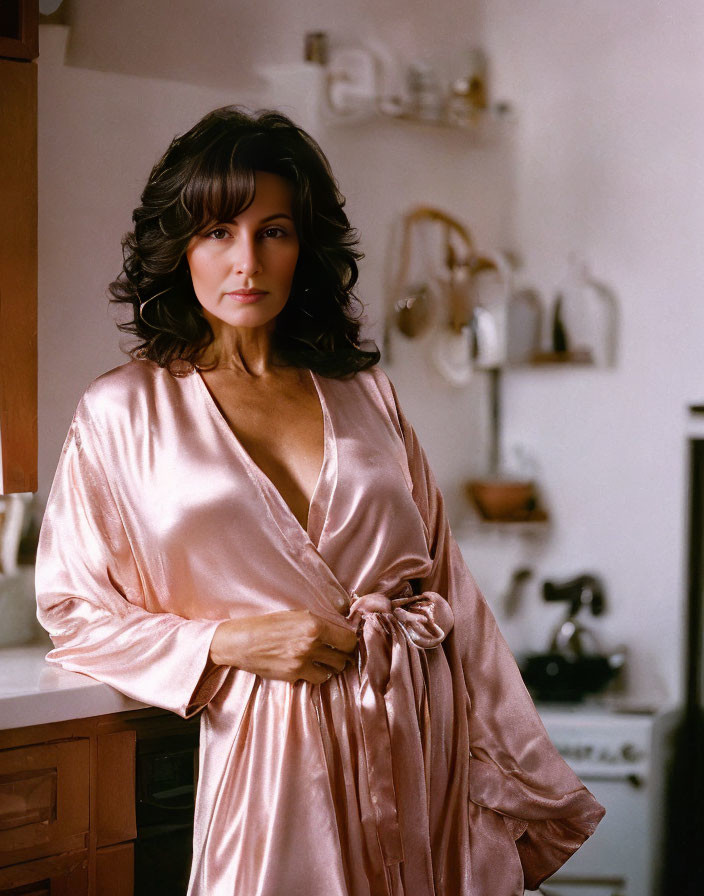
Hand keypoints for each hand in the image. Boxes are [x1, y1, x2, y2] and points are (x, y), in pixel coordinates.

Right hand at [209, 609, 357, 683]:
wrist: (241, 641)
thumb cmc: (267, 623)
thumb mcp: (296, 614)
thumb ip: (318, 621)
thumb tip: (339, 627)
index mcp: (314, 625)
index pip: (348, 639)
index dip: (350, 641)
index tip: (345, 641)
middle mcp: (311, 645)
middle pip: (343, 657)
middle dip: (342, 654)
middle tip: (336, 651)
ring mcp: (302, 662)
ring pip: (333, 671)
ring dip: (331, 666)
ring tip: (323, 660)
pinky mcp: (294, 676)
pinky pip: (316, 679)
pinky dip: (316, 675)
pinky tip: (310, 667)